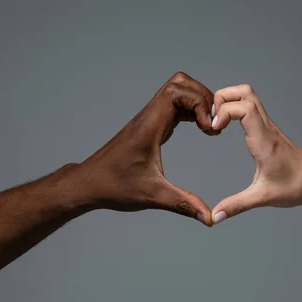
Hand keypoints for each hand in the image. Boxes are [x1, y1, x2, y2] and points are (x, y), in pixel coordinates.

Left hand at [78, 72, 217, 225]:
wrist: (88, 183)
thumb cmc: (114, 186)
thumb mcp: (153, 196)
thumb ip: (184, 204)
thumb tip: (210, 219)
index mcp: (149, 126)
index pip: (176, 92)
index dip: (199, 102)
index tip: (209, 127)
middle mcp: (149, 117)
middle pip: (179, 83)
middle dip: (203, 97)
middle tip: (213, 123)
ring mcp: (149, 119)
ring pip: (177, 90)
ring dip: (197, 101)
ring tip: (209, 126)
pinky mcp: (151, 126)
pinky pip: (174, 105)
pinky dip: (191, 110)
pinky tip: (200, 128)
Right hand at [210, 84, 301, 223]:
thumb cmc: (294, 187)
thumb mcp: (262, 198)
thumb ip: (236, 205)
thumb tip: (214, 216)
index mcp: (264, 141)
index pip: (244, 108)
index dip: (224, 112)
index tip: (214, 129)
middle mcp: (266, 127)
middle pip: (244, 92)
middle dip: (222, 99)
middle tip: (212, 120)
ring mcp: (268, 125)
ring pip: (248, 95)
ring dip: (228, 100)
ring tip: (217, 121)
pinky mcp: (268, 127)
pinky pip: (250, 106)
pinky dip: (234, 107)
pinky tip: (227, 126)